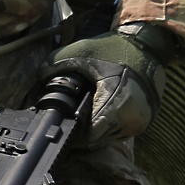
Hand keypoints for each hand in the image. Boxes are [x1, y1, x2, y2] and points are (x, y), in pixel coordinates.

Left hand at [44, 23, 175, 144]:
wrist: (147, 45)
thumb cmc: (115, 49)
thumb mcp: (81, 52)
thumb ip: (55, 66)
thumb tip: (37, 81)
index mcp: (116, 105)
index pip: (90, 137)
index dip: (75, 132)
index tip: (67, 123)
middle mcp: (131, 118)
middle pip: (99, 139)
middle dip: (86, 129)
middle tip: (77, 114)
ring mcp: (140, 121)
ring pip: (110, 137)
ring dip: (99, 128)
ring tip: (92, 109)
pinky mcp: (146, 120)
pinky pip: (122, 131)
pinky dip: (111, 123)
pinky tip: (104, 108)